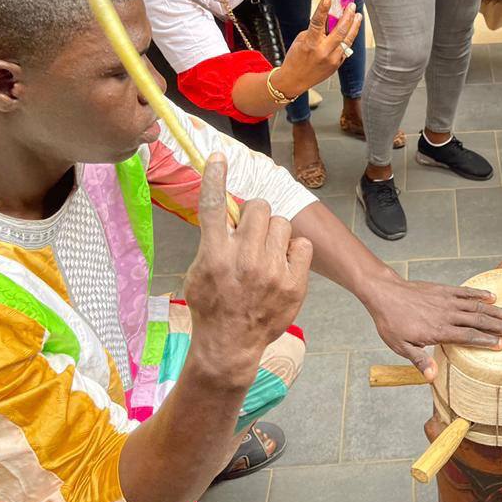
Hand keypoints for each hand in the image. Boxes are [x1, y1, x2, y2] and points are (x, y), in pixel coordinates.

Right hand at [184, 155, 311, 378]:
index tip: (218, 157)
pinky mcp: (294, 282)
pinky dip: (294, 250)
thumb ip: (212, 241)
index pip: (213, 208)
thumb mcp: (198, 272)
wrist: (231, 344)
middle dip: (255, 215)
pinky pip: (302, 244)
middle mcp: (244, 260)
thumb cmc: (213, 305)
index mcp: (215, 255)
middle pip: (259, 207)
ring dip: (275, 233)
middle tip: (251, 234)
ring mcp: (271, 271)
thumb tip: (225, 212)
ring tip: (266, 254)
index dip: (214, 178)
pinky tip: (284, 265)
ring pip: (282, 223)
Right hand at [278, 0, 361, 97]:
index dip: (323, 9)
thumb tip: (328, 20)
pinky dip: (348, 39)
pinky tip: (351, 31)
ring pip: (347, 40)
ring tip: (358, 16)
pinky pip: (345, 49)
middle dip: (347, 16)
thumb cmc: (295, 59)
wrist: (294, 81)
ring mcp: (332, 59)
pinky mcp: (337, 65)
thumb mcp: (301, 40)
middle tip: (351, 6)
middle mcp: (323, 52)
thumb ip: (315, 30)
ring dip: (354, 27)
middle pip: (340, 31)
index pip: (318, 23)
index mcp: (310, 44)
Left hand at [365, 274, 501, 380]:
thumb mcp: (401, 346)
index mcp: (438, 331)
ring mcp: (446, 301)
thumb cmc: (391, 322)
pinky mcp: (443, 290)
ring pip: (475, 306)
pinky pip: (465, 292)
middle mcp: (446, 315)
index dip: (486, 341)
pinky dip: (480, 294)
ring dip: (494, 311)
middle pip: (478, 321)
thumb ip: (419, 360)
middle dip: (498, 326)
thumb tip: (432, 377)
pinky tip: (492, 296)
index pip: (468, 337)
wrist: (385, 294)